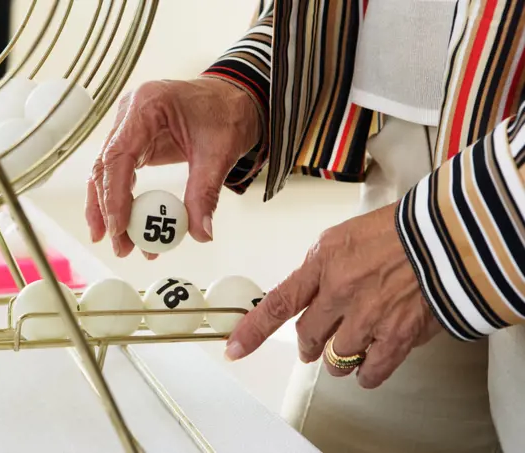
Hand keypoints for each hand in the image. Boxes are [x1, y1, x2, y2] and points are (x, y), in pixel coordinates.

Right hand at [86, 78, 261, 257]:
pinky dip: (122, 200)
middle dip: (107, 210)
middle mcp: (130, 113)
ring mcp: (129, 125)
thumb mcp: (219, 153)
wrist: (234, 98)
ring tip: (122, 245)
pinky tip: (126, 226)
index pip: (118, 155)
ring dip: (109, 209)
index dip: (114, 195)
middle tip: (120, 246)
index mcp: (147, 105)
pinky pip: (120, 172)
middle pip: (105, 166)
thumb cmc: (227, 113)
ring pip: (106, 172)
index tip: (120, 228)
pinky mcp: (134, 140)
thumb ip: (206, 192)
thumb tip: (201, 233)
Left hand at [224, 203, 442, 388]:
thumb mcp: (343, 237)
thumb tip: (308, 294)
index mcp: (322, 263)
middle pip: (308, 337)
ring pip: (336, 358)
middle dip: (308, 343)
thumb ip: (319, 267)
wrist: (446, 236)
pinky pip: (370, 371)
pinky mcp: (397, 336)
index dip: (253, 331)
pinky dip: (366, 372)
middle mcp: (341, 292)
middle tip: (313, 343)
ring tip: (348, 347)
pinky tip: (368, 364)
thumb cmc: (398, 230)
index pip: (278, 303)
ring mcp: (369, 317)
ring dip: (338, 358)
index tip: (235, 348)